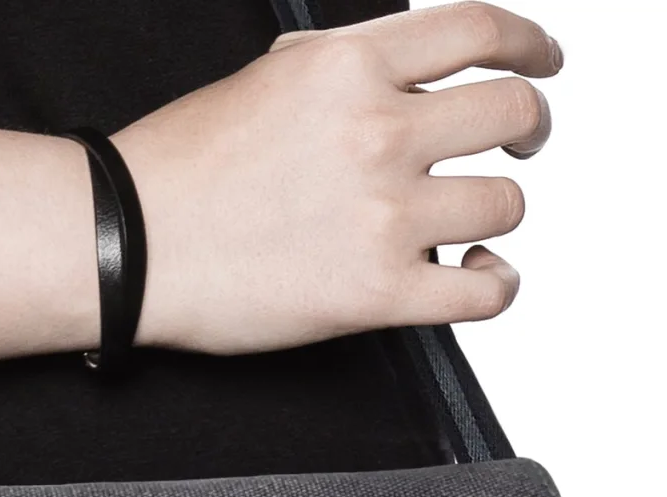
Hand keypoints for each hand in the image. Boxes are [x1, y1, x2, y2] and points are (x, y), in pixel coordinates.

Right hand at [115, 2, 560, 355]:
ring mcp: (383, 215)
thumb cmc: (175, 173)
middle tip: (519, 146)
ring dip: (497, 214)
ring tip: (468, 227)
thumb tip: (394, 71)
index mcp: (351, 67)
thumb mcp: (266, 79)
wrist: (125, 244)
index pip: (480, 33)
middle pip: (511, 114)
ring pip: (505, 204)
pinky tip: (480, 277)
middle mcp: (378, 131)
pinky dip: (497, 285)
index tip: (541, 63)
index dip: (529, 47)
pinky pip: (486, 292)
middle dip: (527, 129)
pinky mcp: (375, 293)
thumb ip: (342, 68)